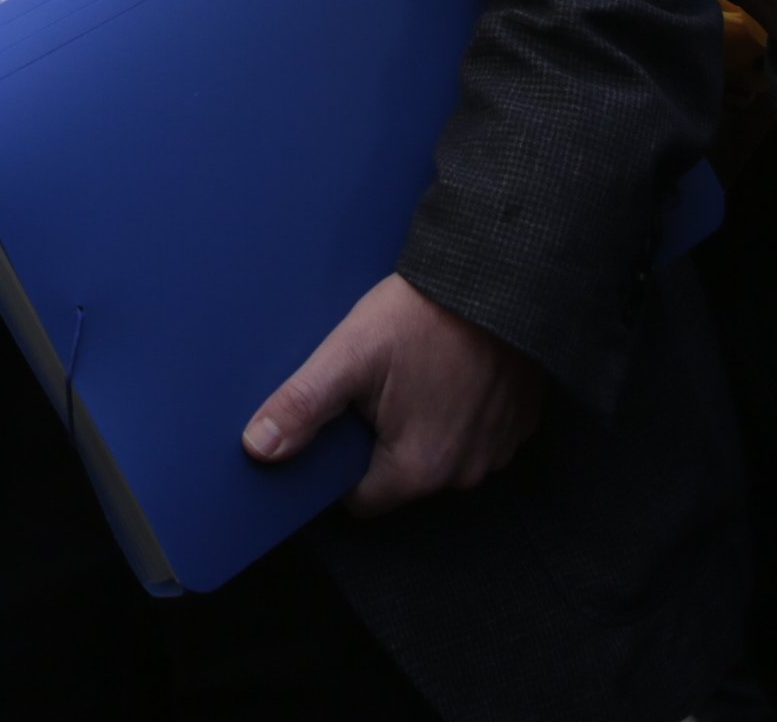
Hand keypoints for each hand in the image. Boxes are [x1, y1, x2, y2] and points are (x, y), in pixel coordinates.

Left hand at [240, 273, 542, 512]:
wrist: (499, 277)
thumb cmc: (424, 316)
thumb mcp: (350, 354)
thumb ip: (303, 405)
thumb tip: (258, 448)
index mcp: (416, 471)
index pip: (359, 499)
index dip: (340, 465)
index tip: (338, 424)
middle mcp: (462, 475)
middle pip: (400, 477)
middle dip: (382, 442)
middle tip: (374, 388)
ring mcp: (497, 452)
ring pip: (440, 456)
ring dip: (425, 428)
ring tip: (414, 375)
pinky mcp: (518, 425)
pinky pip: (477, 436)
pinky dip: (462, 414)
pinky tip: (450, 372)